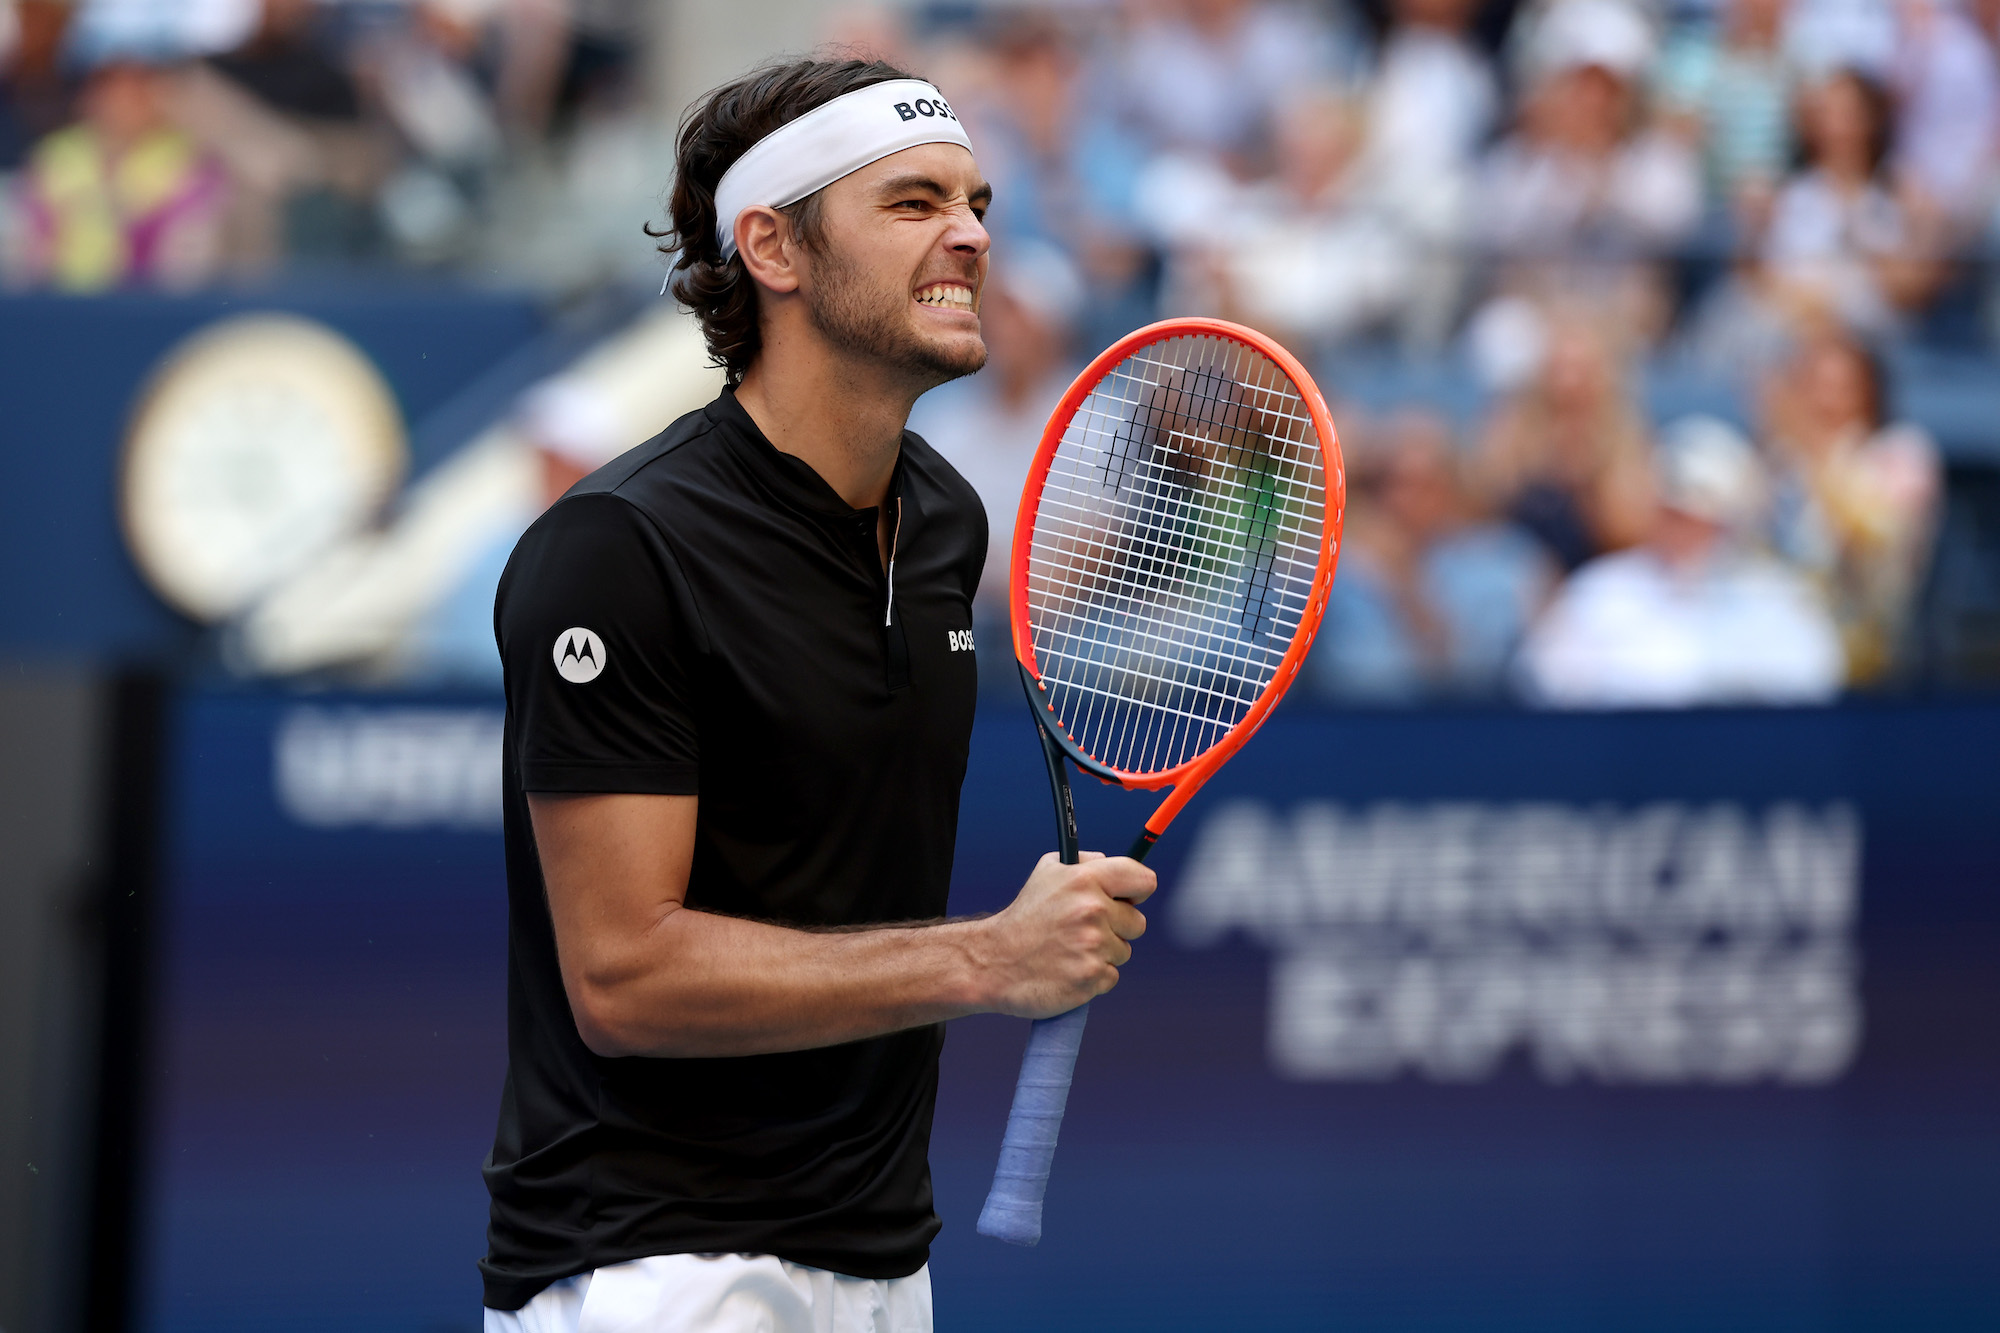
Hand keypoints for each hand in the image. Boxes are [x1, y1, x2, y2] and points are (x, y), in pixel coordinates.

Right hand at [975, 851, 1155, 1019]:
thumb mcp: (1048, 872)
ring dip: (1103, 953)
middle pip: (1138, 922)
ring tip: (1071, 950)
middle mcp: (1092, 910)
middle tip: (1084, 930)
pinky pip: (1111, 976)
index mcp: (1084, 880)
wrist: (995, 962)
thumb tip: (1114, 865)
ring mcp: (1093, 946)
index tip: (1127, 899)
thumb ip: (1086, 863)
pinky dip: (1094, 976)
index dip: (1137, 891)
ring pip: (1123, 951)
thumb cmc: (1025, 917)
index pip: (1143, 880)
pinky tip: (1069, 969)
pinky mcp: (1091, 977)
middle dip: (1117, 928)